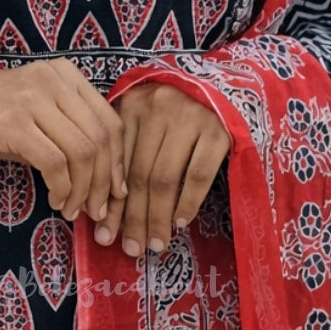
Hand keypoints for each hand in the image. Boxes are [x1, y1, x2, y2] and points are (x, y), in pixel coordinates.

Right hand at [0, 59, 125, 225]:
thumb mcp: (31, 115)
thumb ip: (65, 134)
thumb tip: (101, 178)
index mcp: (63, 74)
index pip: (109, 120)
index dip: (118, 161)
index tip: (115, 191)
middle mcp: (53, 80)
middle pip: (101, 137)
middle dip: (105, 182)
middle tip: (97, 210)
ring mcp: (33, 98)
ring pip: (82, 152)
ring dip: (83, 190)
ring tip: (72, 210)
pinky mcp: (13, 122)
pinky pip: (55, 162)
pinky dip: (62, 188)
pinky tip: (55, 200)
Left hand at [96, 82, 230, 256]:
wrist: (226, 81)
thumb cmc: (177, 106)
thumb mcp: (146, 117)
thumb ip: (128, 150)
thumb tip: (106, 209)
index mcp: (131, 104)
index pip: (116, 163)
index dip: (110, 202)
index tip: (104, 234)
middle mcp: (157, 108)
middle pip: (139, 174)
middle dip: (133, 218)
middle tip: (131, 249)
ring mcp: (190, 117)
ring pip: (165, 178)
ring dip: (158, 217)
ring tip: (155, 244)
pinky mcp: (218, 129)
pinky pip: (198, 174)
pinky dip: (187, 202)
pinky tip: (179, 222)